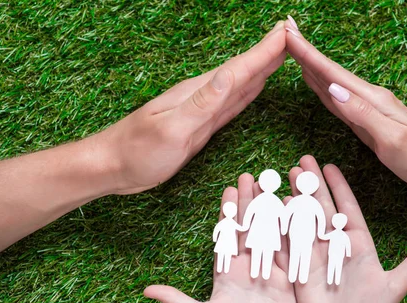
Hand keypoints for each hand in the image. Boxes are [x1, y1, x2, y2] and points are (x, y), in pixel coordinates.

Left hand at [101, 21, 286, 194]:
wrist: (113, 167)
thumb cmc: (138, 150)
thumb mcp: (172, 128)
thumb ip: (203, 103)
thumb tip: (230, 74)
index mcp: (199, 92)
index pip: (239, 67)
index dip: (265, 50)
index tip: (287, 31)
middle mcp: (204, 96)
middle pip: (243, 70)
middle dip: (269, 52)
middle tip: (292, 35)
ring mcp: (203, 110)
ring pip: (241, 84)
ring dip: (262, 68)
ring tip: (281, 53)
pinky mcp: (202, 126)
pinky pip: (233, 104)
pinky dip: (248, 92)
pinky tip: (256, 85)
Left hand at [144, 174, 298, 302]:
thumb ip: (177, 301)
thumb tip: (146, 290)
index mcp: (227, 272)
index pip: (227, 235)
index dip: (227, 212)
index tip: (228, 189)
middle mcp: (248, 268)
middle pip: (249, 228)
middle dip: (249, 202)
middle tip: (250, 177)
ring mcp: (269, 272)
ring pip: (269, 234)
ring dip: (271, 211)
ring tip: (272, 187)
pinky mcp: (287, 280)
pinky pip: (288, 252)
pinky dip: (290, 232)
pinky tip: (293, 213)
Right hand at [284, 19, 406, 190]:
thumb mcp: (391, 137)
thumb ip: (362, 113)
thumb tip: (333, 89)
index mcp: (373, 99)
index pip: (334, 73)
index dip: (310, 54)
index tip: (290, 34)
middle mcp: (369, 99)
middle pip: (331, 73)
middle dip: (307, 53)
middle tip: (286, 33)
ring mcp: (368, 109)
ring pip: (332, 84)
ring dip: (313, 68)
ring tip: (295, 51)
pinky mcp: (366, 122)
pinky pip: (338, 102)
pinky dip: (323, 89)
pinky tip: (316, 83)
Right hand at [287, 155, 406, 302]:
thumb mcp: (394, 286)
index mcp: (358, 243)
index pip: (346, 208)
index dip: (338, 186)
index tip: (329, 166)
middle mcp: (335, 245)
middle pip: (323, 207)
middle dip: (313, 184)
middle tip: (302, 161)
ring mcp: (315, 255)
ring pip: (304, 219)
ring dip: (296, 198)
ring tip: (288, 176)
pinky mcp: (299, 268)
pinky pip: (290, 242)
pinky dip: (282, 224)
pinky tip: (276, 206)